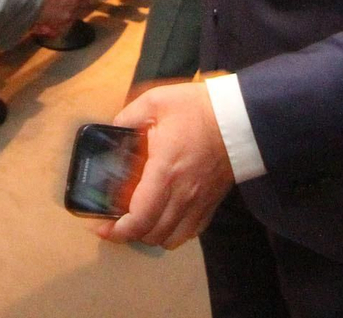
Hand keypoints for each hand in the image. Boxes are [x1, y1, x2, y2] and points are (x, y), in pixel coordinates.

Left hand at [95, 82, 233, 248]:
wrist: (241, 116)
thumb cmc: (198, 109)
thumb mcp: (155, 102)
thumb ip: (128, 117)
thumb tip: (112, 129)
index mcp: (165, 172)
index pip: (140, 218)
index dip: (118, 230)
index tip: (102, 226)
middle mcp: (183, 194)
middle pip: (153, 234)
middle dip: (130, 234)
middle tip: (115, 221)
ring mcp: (200, 202)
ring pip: (172, 239)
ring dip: (152, 235)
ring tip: (140, 220)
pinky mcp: (212, 202)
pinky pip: (192, 232)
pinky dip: (174, 232)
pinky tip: (165, 217)